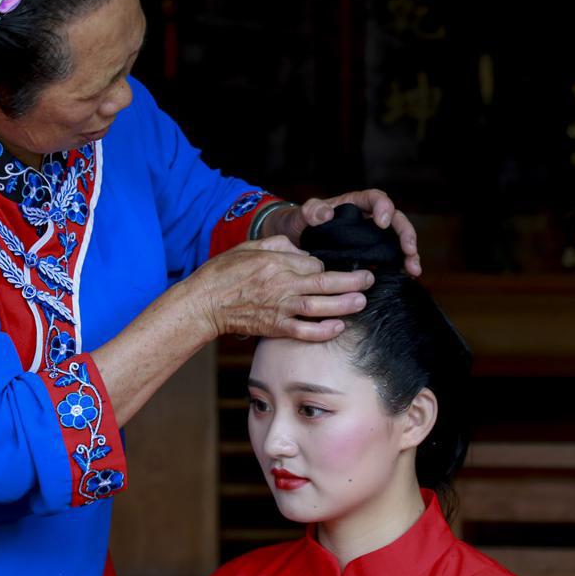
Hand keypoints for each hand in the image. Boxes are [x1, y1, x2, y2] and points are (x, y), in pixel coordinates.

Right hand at [190, 236, 373, 341]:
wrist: (205, 302)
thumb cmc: (224, 273)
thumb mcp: (250, 247)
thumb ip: (279, 245)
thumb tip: (301, 251)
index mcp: (278, 262)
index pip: (314, 263)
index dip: (326, 266)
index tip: (331, 270)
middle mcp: (283, 284)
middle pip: (326, 282)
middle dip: (352, 281)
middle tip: (370, 280)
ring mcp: (281, 307)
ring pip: (321, 306)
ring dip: (345, 304)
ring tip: (362, 301)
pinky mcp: (275, 327)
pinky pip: (305, 330)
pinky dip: (324, 330)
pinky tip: (338, 326)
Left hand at [263, 190, 421, 276]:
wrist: (293, 244)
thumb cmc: (297, 224)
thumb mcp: (300, 215)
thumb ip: (310, 211)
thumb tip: (325, 213)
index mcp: (353, 204)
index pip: (376, 199)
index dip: (384, 208)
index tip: (381, 223)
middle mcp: (366, 220)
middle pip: (395, 221)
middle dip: (406, 235)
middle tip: (409, 251)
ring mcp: (369, 239)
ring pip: (397, 241)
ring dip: (409, 254)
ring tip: (413, 270)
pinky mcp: (369, 256)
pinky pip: (388, 259)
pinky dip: (399, 268)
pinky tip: (405, 279)